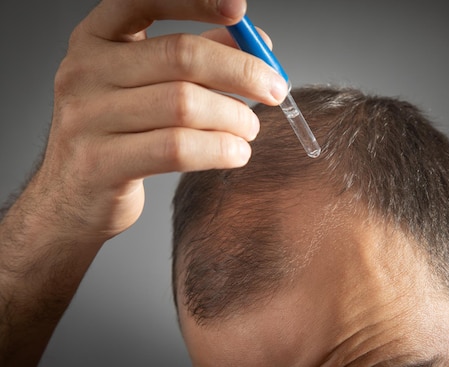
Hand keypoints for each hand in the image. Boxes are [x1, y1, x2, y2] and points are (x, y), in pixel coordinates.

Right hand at [34, 0, 287, 241]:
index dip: (196, 1)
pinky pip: (177, 148)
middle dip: (241, 71)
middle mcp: (84, 70)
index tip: (239, 11)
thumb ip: (199, 59)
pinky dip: (219, 149)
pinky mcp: (99, 162)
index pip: (145, 0)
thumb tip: (256, 42)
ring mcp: (86, 117)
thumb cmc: (122, 134)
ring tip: (249, 128)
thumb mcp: (151, 86)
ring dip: (234, 117)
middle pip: (181, 55)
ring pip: (184, 105)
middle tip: (274, 89)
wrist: (74, 195)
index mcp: (97, 39)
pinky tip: (236, 153)